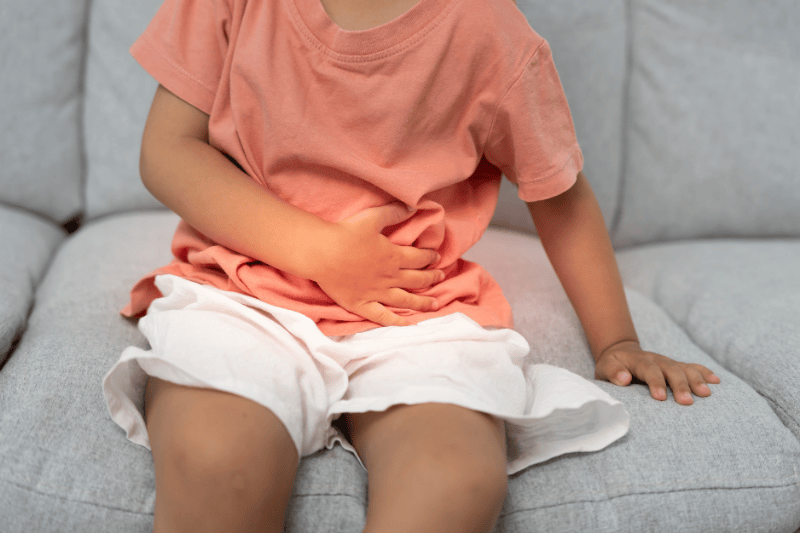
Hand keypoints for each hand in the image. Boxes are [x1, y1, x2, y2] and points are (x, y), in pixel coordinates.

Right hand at [312, 203, 444, 326]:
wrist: (321, 253)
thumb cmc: (345, 233)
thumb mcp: (372, 217)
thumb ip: (394, 212)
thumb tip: (412, 207)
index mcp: (393, 256)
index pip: (419, 258)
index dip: (430, 257)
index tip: (436, 256)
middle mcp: (389, 277)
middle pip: (417, 279)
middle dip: (431, 278)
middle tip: (440, 277)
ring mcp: (376, 293)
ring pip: (406, 300)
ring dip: (422, 302)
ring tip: (435, 304)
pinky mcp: (361, 304)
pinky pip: (383, 317)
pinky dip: (396, 322)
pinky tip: (407, 324)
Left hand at [594, 340, 720, 404]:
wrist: (621, 352)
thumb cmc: (612, 366)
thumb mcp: (604, 367)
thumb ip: (612, 372)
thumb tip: (624, 378)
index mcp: (638, 360)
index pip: (648, 369)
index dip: (655, 382)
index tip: (660, 398)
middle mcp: (656, 359)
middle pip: (671, 369)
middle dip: (680, 385)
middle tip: (687, 402)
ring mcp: (667, 362)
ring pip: (684, 368)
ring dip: (696, 380)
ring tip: (706, 394)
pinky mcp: (675, 366)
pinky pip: (692, 367)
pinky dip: (704, 372)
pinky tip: (716, 381)